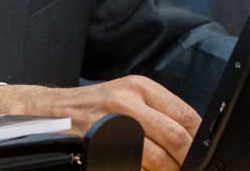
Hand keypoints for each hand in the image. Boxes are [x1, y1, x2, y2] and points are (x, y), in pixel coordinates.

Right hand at [0, 76, 200, 170]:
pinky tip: (136, 167)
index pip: (188, 116)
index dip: (200, 141)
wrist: (46, 112)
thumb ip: (159, 112)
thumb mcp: (127, 97)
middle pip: (178, 140)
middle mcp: (127, 103)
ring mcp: (112, 126)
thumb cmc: (92, 108)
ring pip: (159, 161)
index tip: (204, 154)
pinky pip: (134, 169)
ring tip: (163, 170)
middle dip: (187, 161)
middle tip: (186, 168)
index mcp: (140, 88)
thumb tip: (194, 139)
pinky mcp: (100, 148)